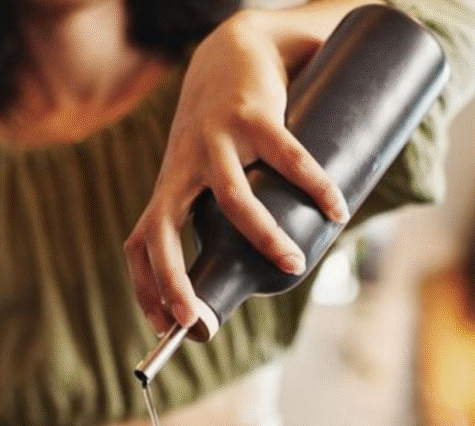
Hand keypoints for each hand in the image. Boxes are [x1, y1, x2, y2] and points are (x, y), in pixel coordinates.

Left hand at [124, 9, 349, 335]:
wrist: (235, 51)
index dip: (145, 288)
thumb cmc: (227, 129)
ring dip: (262, 237)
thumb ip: (227, 220)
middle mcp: (182, 169)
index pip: (139, 246)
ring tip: (295, 263)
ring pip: (232, 198)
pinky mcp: (252, 115)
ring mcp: (214, 141)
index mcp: (169, 189)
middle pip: (162, 232)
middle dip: (173, 279)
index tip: (166, 325)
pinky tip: (335, 208)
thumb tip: (268, 274)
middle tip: (195, 318)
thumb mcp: (209, 174)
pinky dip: (314, 184)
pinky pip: (286, 156)